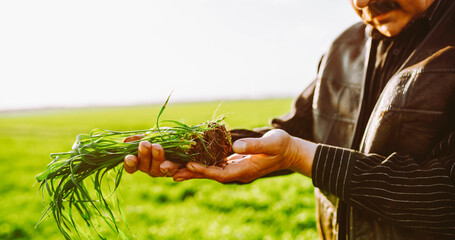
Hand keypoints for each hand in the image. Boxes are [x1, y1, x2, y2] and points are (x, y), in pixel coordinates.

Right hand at [123, 135, 182, 176]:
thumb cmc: (162, 136)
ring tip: (157, 147)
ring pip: (159, 169)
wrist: (183, 137)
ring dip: (157, 158)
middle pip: (144, 167)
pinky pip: (176, 171)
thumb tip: (126, 142)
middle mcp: (150, 168)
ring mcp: (164, 172)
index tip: (130, 157)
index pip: (131, 166)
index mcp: (141, 161)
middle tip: (145, 144)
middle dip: (144, 155)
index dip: (130, 164)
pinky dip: (173, 167)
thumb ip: (138, 139)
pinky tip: (171, 165)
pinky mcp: (178, 170)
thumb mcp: (150, 135)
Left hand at [172, 129, 316, 182]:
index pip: (221, 173)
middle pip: (210, 174)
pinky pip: (214, 164)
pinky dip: (201, 162)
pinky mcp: (234, 161)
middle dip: (190, 173)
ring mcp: (235, 168)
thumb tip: (235, 146)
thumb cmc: (282, 145)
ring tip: (171, 169)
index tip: (189, 165)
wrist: (289, 151)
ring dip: (191, 169)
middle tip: (169, 171)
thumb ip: (254, 145)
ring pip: (209, 170)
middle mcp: (237, 172)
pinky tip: (188, 160)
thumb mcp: (272, 143)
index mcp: (245, 170)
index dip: (204, 170)